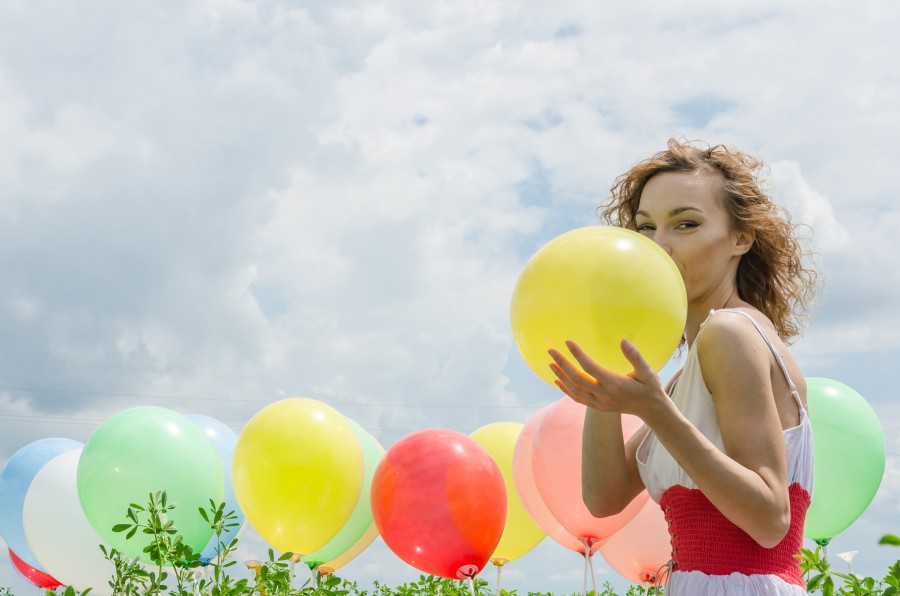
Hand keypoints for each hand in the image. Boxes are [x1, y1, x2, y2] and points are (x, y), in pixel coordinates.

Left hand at [548, 339, 666, 418]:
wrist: (651, 410)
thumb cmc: (649, 387)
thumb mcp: (647, 371)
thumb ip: (635, 356)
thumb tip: (623, 341)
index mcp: (615, 384)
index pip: (591, 368)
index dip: (578, 354)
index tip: (568, 342)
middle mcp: (604, 395)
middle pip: (577, 379)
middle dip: (562, 364)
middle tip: (551, 350)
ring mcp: (599, 403)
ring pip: (575, 390)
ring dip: (561, 376)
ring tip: (551, 363)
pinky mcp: (598, 407)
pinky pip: (577, 398)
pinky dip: (566, 390)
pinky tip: (558, 380)